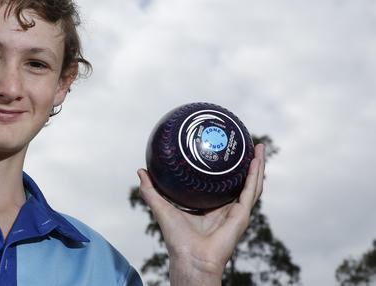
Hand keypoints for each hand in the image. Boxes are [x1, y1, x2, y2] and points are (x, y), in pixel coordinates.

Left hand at [137, 144, 265, 284]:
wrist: (190, 256)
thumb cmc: (177, 238)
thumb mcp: (161, 207)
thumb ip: (151, 190)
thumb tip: (141, 171)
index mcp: (212, 207)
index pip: (222, 183)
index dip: (225, 168)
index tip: (223, 149)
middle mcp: (227, 208)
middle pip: (242, 181)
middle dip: (247, 163)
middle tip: (247, 142)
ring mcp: (237, 211)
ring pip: (252, 184)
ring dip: (258, 165)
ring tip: (259, 146)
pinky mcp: (242, 214)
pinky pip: (251, 190)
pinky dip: (255, 175)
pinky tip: (256, 160)